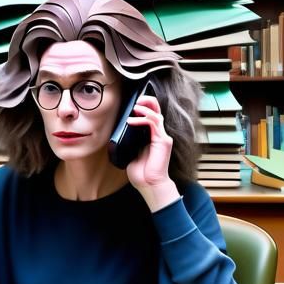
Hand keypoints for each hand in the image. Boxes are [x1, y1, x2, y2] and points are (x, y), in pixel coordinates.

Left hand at [125, 92, 179, 210]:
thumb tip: (119, 129)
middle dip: (148, 101)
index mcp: (152, 135)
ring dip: (144, 108)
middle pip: (157, 110)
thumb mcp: (132, 151)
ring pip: (156, 114)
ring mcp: (162, 137)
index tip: (133, 102)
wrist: (149, 185)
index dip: (145, 105)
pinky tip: (131, 121)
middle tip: (137, 99)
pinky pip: (153, 124)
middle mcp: (159, 134)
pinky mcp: (163, 141)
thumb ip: (130, 139)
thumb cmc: (141, 171)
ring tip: (134, 108)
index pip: (152, 114)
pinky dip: (142, 120)